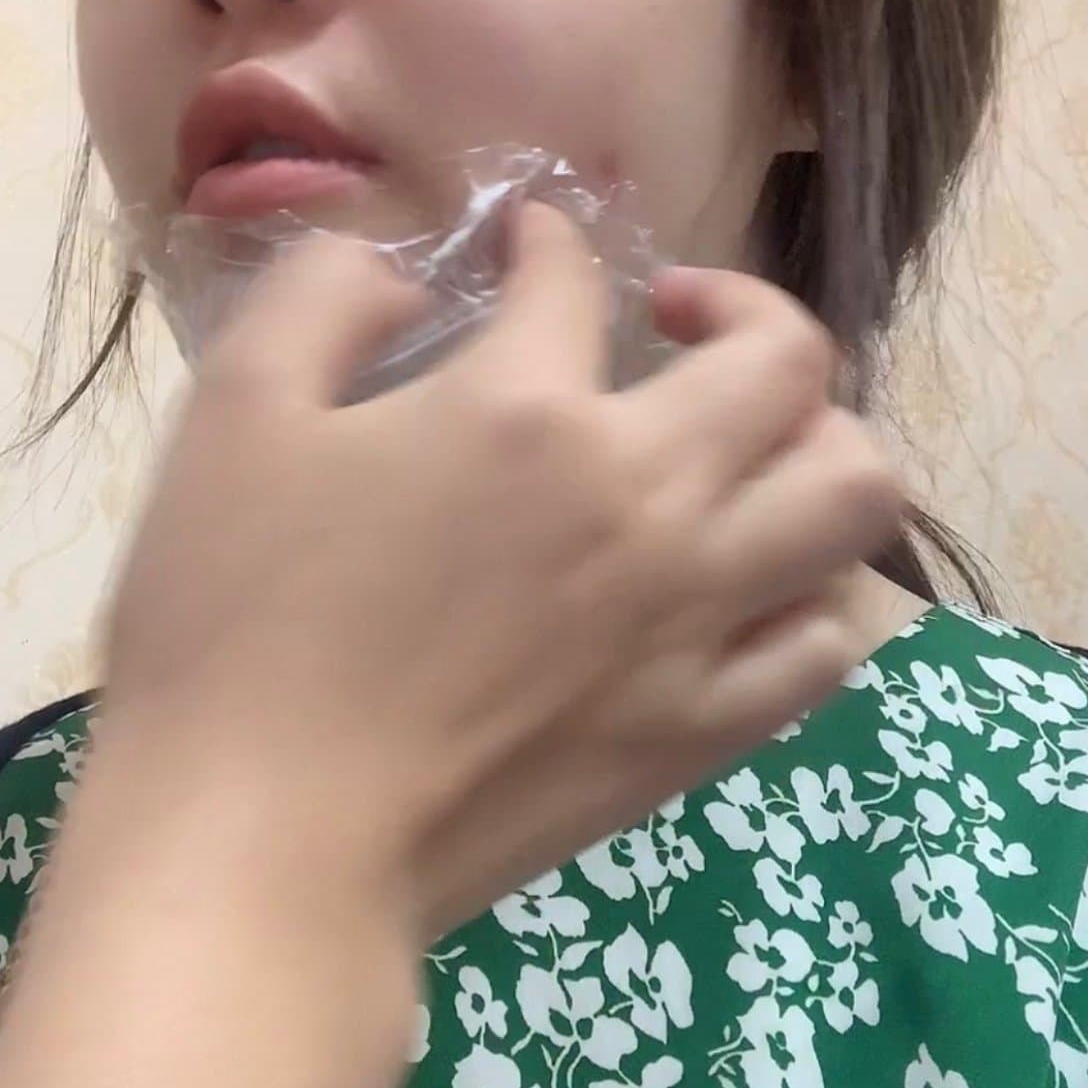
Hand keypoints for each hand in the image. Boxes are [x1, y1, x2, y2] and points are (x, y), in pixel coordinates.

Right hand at [101, 204, 901, 943]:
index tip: (532, 247)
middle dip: (742, 303)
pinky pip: (824, 644)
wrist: (268, 846)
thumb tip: (400, 275)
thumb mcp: (233, 413)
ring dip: (818, 440)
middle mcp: (649, 497)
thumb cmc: (234, 625)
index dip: (551, 241)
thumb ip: (323, 298)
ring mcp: (696, 620)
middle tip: (677, 322)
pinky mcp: (704, 731)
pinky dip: (807, 596)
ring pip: (854, 493)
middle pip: (787, 359)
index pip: (575, 278)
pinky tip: (747, 589)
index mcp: (528, 410)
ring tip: (750, 450)